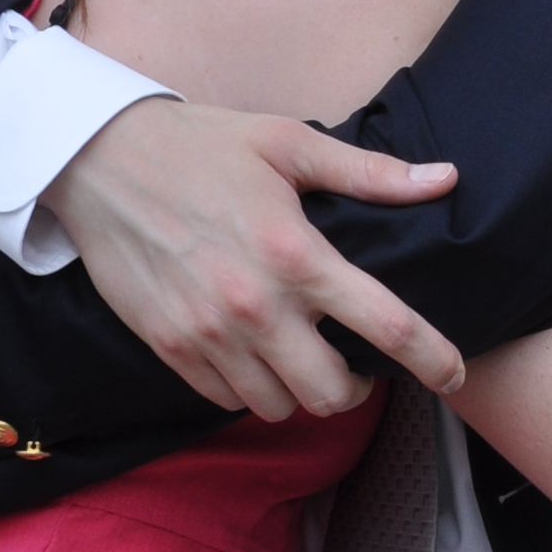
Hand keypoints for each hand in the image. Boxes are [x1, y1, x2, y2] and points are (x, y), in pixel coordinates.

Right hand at [44, 99, 462, 422]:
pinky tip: (251, 354)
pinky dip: (249, 388)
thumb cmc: (202, 145)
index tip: (452, 375)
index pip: (386, 326)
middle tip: (351, 362)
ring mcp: (209, 333)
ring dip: (300, 392)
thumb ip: (370, 173)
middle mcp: (256, 305)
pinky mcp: (170, 346)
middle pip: (331, 394)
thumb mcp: (289, 144)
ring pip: (279, 406)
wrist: (99, 159)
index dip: (432, 359)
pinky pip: (227, 399)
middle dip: (354, 388)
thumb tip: (444, 178)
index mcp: (297, 253)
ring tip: (300, 359)